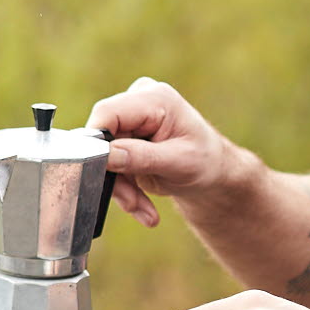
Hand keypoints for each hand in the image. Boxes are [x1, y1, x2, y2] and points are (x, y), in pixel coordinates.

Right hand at [85, 78, 242, 228]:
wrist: (211, 173)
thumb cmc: (204, 162)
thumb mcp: (179, 163)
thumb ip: (142, 157)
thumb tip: (106, 155)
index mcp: (155, 98)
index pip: (108, 112)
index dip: (98, 142)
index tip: (103, 174)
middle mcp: (138, 102)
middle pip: (103, 138)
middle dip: (116, 176)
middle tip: (133, 203)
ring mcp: (129, 120)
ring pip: (104, 157)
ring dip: (121, 188)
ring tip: (145, 212)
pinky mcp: (123, 138)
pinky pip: (110, 165)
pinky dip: (124, 189)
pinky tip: (143, 207)